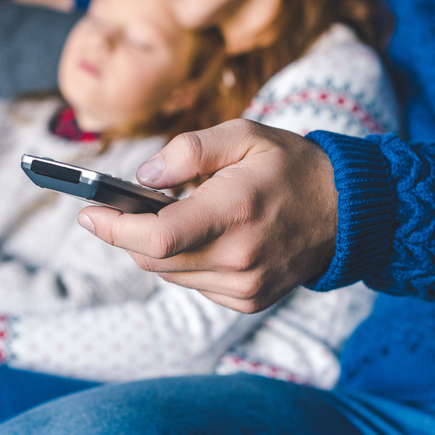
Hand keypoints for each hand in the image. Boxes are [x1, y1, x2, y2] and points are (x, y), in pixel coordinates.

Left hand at [77, 119, 337, 312]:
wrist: (347, 214)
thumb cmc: (293, 167)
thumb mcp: (246, 135)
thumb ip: (189, 150)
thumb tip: (143, 176)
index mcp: (235, 210)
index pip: (155, 236)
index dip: (112, 227)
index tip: (88, 212)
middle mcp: (239, 257)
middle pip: (153, 259)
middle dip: (127, 235)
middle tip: (115, 208)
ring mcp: (245, 285)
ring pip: (171, 274)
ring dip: (157, 248)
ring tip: (166, 217)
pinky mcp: (249, 300)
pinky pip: (196, 285)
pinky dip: (186, 262)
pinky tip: (203, 237)